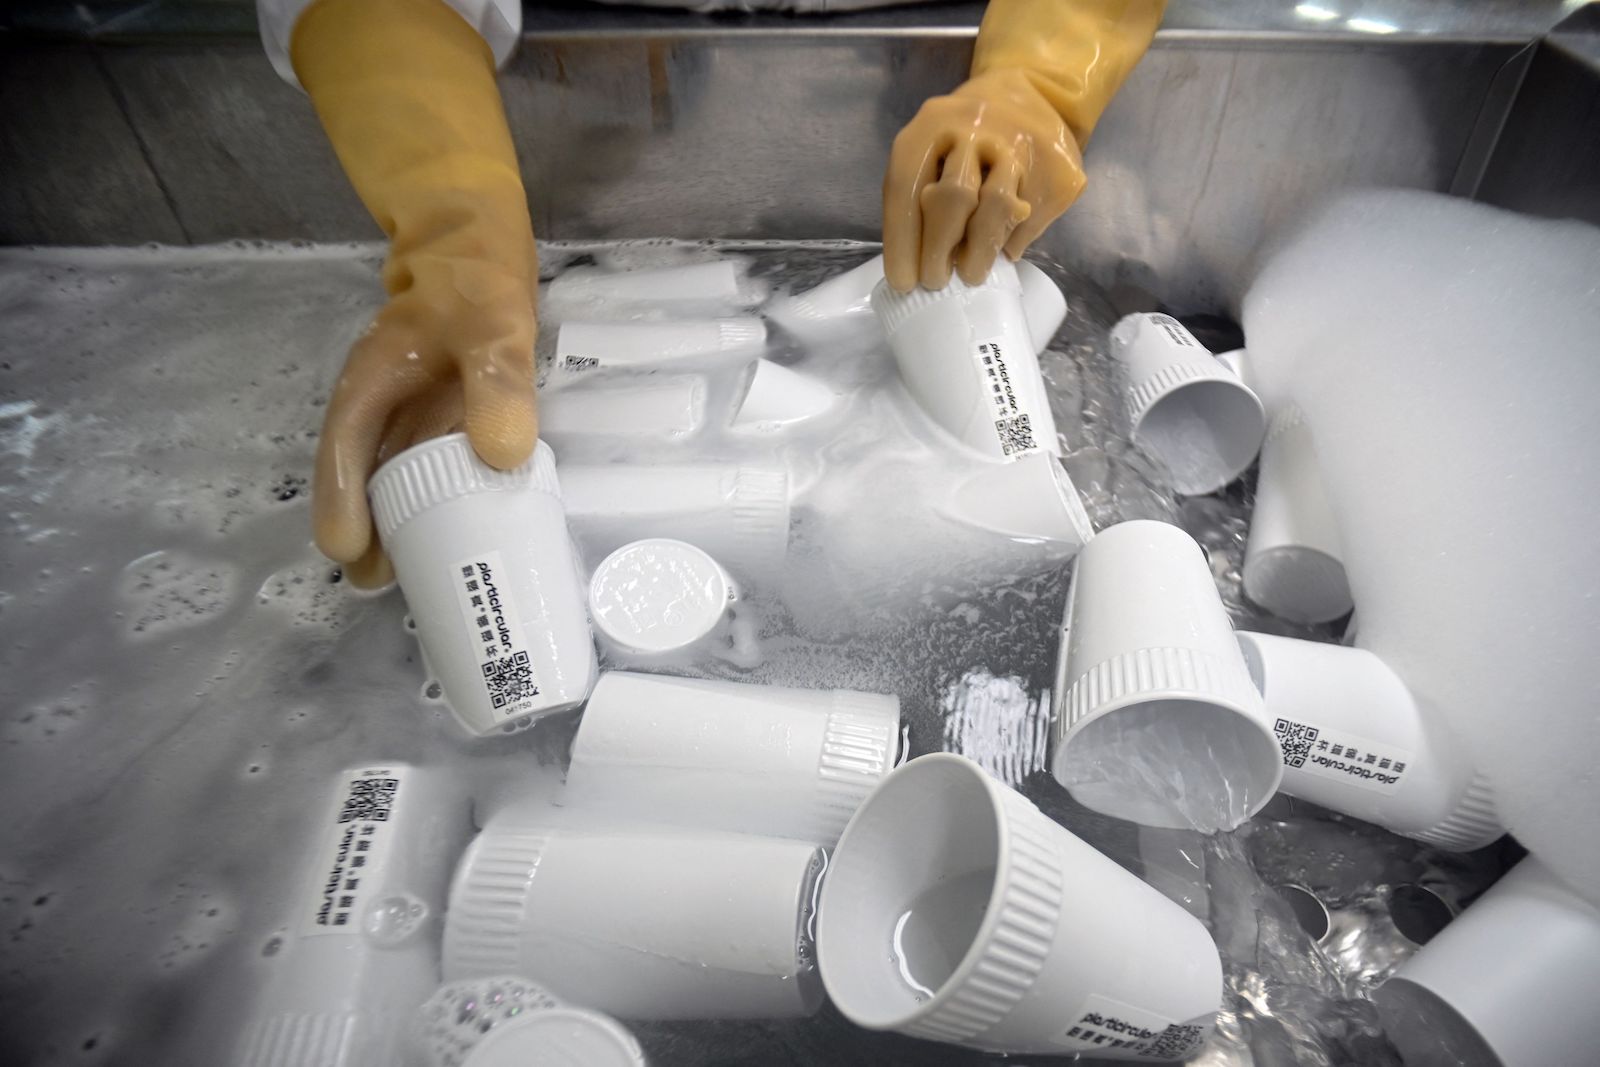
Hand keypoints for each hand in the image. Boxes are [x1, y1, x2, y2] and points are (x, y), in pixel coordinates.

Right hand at [293, 0, 539, 588]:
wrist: (477, 243)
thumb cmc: (477, 282)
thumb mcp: (493, 326)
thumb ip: (498, 384)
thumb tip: (502, 457)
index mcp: (370, 386)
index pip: (343, 453)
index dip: (341, 505)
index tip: (348, 554)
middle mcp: (381, 409)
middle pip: (361, 481)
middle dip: (370, 535)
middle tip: (389, 587)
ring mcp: (408, 416)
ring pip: (392, 482)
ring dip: (401, 527)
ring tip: (421, 583)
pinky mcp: (439, 421)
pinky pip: (430, 471)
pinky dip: (438, 505)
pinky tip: (462, 537)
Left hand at [883, 69, 1086, 292]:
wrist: (1034, 91)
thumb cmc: (965, 136)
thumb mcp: (932, 148)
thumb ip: (921, 194)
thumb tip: (919, 264)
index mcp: (931, 125)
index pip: (907, 189)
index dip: (903, 242)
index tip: (904, 283)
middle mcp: (975, 128)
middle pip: (953, 198)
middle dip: (939, 250)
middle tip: (935, 281)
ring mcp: (1021, 145)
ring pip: (996, 207)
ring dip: (979, 251)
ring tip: (971, 274)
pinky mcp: (1057, 169)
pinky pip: (1030, 218)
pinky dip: (1012, 241)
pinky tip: (1002, 247)